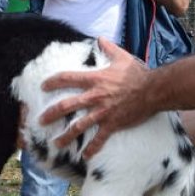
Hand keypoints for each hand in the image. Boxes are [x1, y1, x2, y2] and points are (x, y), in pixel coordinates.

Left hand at [38, 38, 150, 157]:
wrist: (153, 90)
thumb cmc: (137, 74)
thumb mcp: (122, 57)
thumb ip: (108, 48)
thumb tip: (100, 39)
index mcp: (95, 79)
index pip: (68, 79)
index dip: (53, 82)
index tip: (43, 87)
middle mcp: (95, 96)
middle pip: (66, 105)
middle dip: (51, 114)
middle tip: (41, 120)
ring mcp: (103, 112)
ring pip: (79, 126)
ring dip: (66, 136)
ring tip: (56, 144)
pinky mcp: (113, 123)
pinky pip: (100, 138)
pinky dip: (92, 148)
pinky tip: (85, 156)